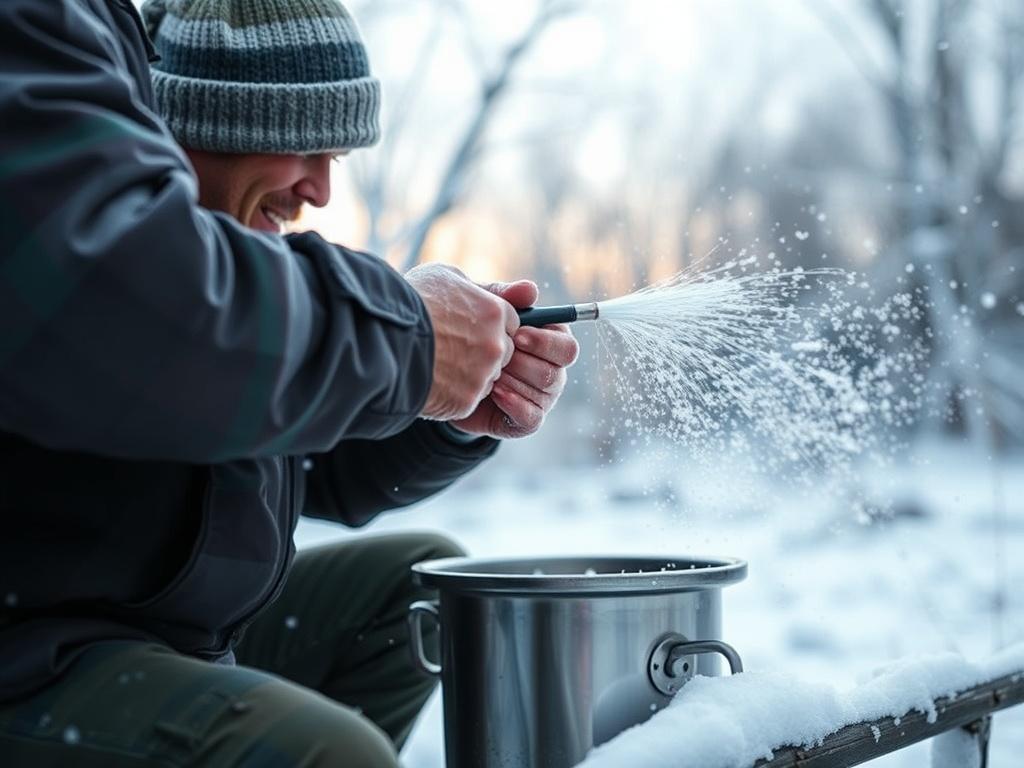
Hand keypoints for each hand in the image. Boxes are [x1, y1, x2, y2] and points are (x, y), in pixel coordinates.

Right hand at [406, 263, 517, 420]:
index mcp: (494, 312)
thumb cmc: (410, 301)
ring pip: (487, 379)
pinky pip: (467, 400)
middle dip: (483, 352)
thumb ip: (483, 287)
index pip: (511, 324)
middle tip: (449, 347)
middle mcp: (495, 344)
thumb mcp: (446, 277)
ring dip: (469, 375)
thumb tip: (521, 292)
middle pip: (503, 353)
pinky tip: (432, 381)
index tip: (466, 327)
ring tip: (437, 364)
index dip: (489, 326)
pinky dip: (453, 395)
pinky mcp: (466, 401)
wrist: (380, 337)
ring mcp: (482, 375)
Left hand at [453, 281, 578, 438]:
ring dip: (513, 380)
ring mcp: (543, 398)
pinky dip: (514, 404)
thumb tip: (530, 289)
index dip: (545, 342)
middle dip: (523, 363)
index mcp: (550, 343)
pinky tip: (494, 392)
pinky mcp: (527, 421)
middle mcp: (553, 371)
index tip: (517, 336)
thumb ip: (504, 298)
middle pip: (556, 371)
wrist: (447, 376)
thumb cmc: (471, 337)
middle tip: (498, 358)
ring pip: (542, 392)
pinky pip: (531, 417)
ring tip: (488, 373)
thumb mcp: (481, 310)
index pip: (567, 346)